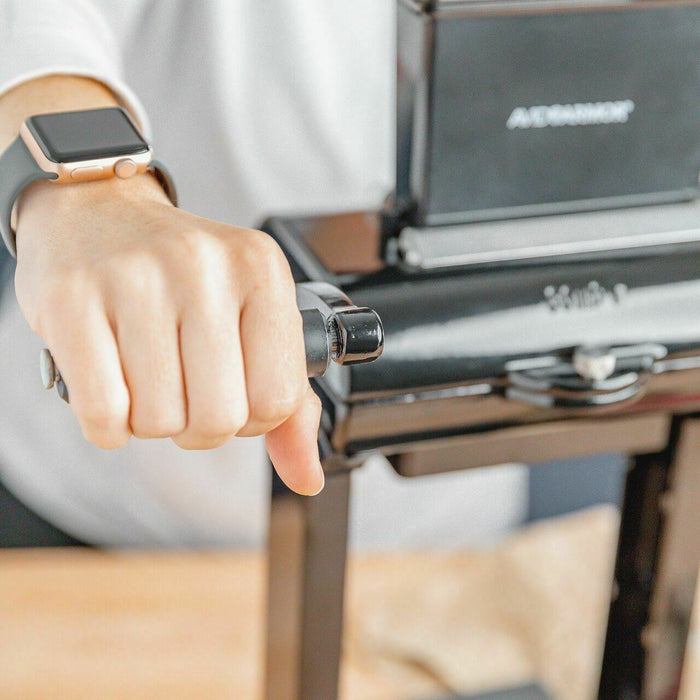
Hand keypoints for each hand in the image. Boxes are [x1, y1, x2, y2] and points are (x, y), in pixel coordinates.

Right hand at [13, 174, 323, 495]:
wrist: (98, 210)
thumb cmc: (181, 274)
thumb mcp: (251, 317)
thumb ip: (289, 399)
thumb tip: (307, 476)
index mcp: (260, 269)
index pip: (278, 398)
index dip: (254, 418)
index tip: (233, 395)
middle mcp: (202, 265)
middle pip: (220, 418)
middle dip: (201, 427)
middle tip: (186, 392)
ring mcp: (134, 278)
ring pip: (160, 421)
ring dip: (153, 421)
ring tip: (148, 379)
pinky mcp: (70, 299)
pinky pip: (102, 412)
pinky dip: (109, 425)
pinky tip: (112, 390)